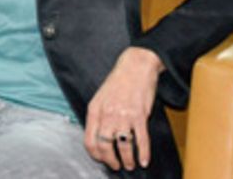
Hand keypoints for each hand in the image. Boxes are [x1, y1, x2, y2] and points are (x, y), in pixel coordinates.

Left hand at [84, 47, 162, 171]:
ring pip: (122, 145)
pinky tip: (144, 160)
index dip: (95, 154)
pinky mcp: (140, 115)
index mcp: (94, 110)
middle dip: (110, 160)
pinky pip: (141, 139)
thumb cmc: (118, 82)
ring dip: (127, 159)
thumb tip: (98, 136)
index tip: (101, 159)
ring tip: (130, 165)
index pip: (89, 140)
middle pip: (104, 145)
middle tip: (115, 166)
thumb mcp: (100, 97)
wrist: (135, 67)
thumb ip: (98, 116)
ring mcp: (124, 115)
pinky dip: (143, 153)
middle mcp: (107, 114)